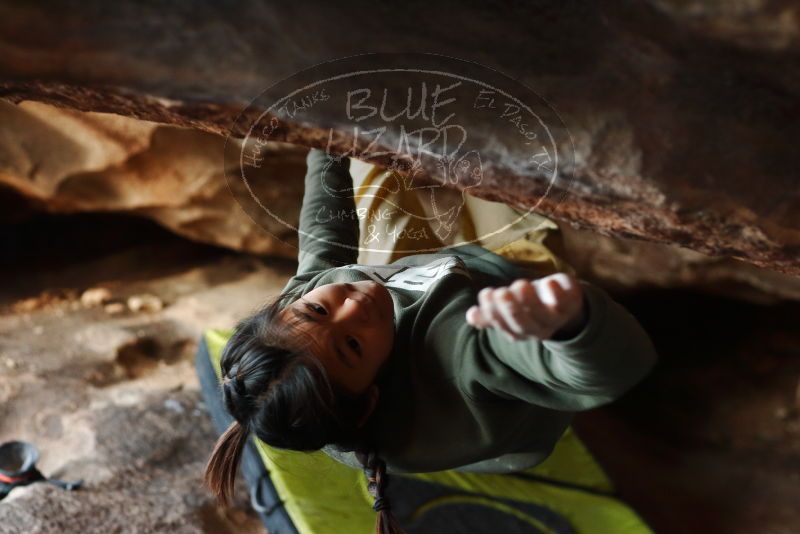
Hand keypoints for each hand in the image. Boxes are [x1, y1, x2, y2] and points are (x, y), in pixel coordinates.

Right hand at [465, 273, 587, 340]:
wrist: (565, 304)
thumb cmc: (530, 304)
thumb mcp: (510, 308)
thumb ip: (491, 313)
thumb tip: (471, 316)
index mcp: (522, 331)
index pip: (506, 326)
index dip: (495, 312)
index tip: (486, 294)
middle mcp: (539, 328)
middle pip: (525, 325)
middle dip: (512, 309)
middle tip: (501, 292)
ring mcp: (557, 317)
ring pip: (544, 314)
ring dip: (531, 301)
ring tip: (520, 284)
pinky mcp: (572, 301)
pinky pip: (566, 301)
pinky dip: (558, 293)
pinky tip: (549, 282)